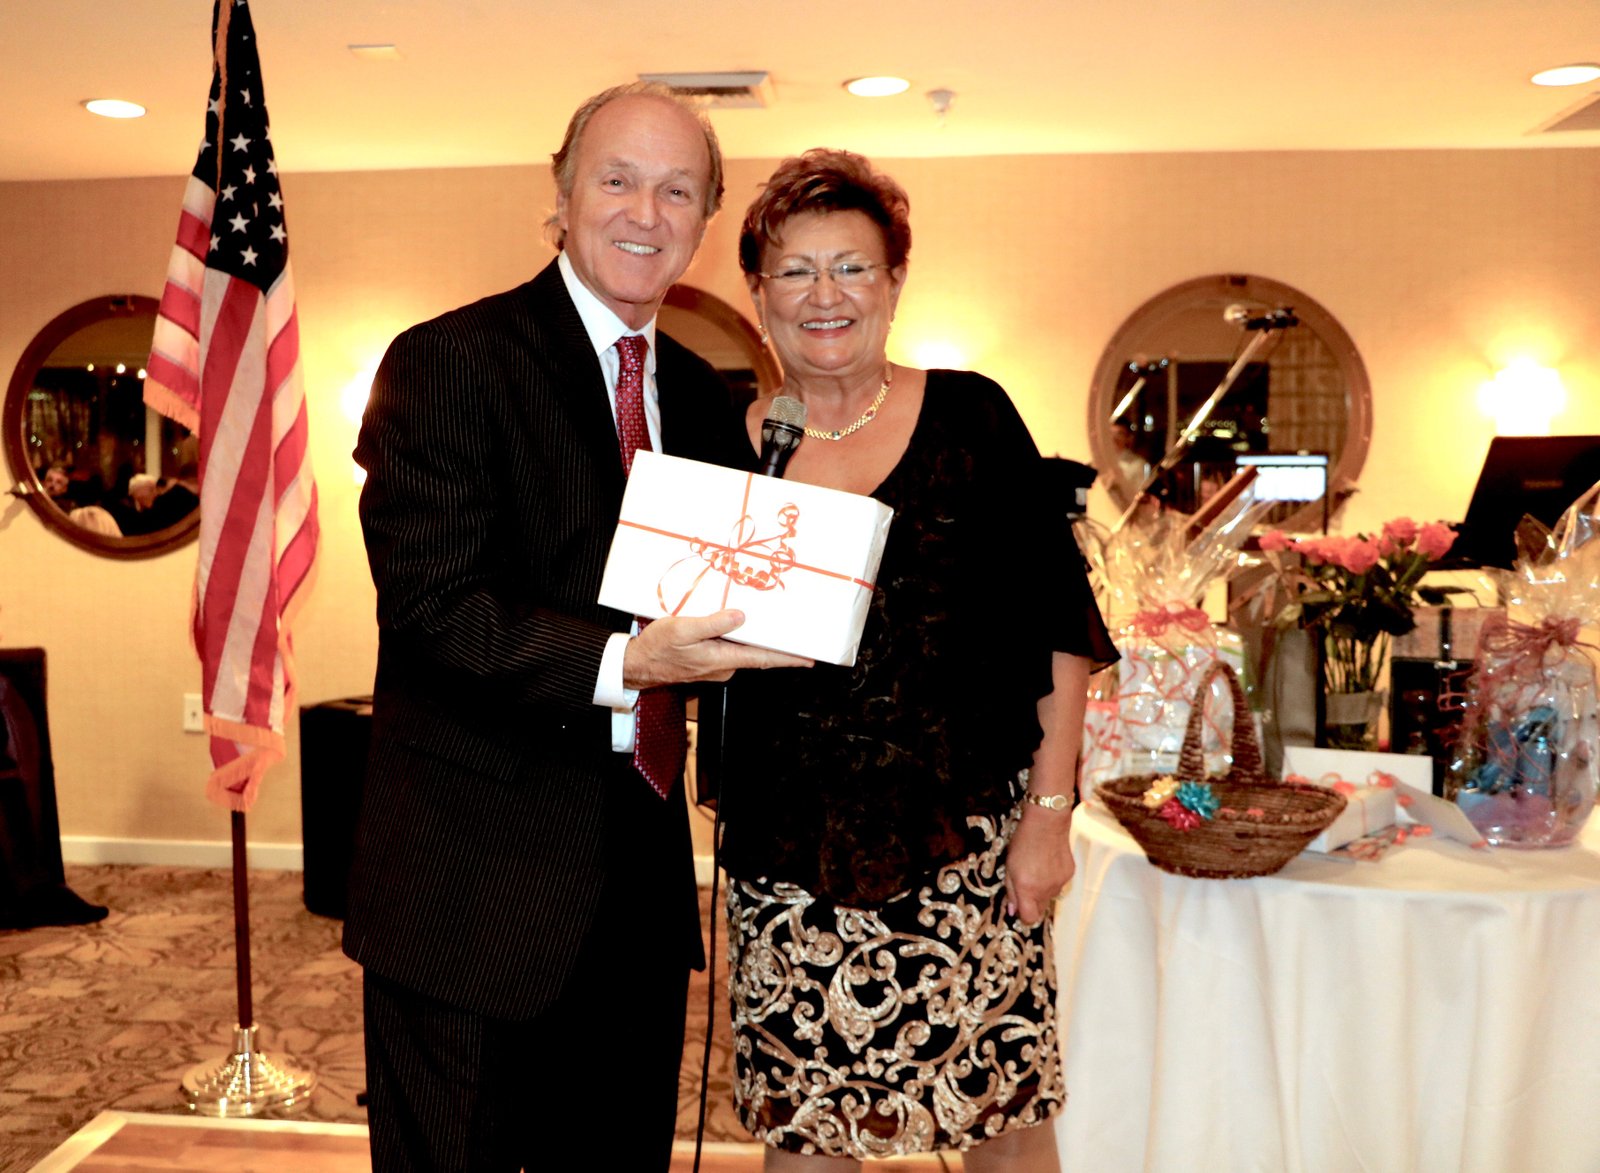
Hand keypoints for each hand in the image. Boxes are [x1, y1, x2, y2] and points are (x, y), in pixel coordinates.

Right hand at [622, 609, 811, 688]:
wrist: (636, 666)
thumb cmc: (657, 649)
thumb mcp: (683, 630)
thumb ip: (713, 623)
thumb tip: (740, 617)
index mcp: (721, 659)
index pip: (762, 659)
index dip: (788, 658)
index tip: (809, 659)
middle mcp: (723, 667)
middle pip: (755, 654)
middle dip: (775, 645)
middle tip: (794, 634)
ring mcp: (714, 667)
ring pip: (740, 651)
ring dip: (753, 640)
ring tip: (766, 624)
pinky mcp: (705, 663)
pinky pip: (726, 650)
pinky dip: (734, 640)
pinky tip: (734, 627)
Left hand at [1003, 802, 1075, 924]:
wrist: (1047, 823)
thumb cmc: (1023, 842)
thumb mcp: (1009, 866)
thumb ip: (1011, 891)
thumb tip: (1012, 911)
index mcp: (1027, 889)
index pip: (1029, 918)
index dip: (1023, 915)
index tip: (1019, 906)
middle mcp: (1045, 890)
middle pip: (1040, 910)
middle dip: (1032, 902)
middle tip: (1026, 883)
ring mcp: (1060, 883)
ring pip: (1050, 897)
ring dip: (1043, 889)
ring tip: (1038, 869)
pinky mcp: (1070, 874)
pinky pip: (1060, 884)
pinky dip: (1054, 879)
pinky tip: (1049, 863)